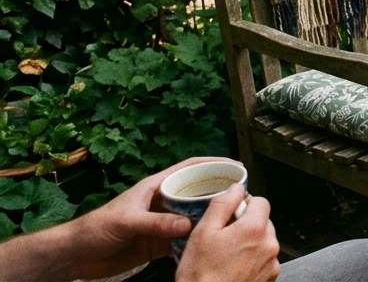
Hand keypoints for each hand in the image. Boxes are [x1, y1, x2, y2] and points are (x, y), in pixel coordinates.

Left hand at [0, 156, 226, 280]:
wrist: (77, 255)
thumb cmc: (95, 228)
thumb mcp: (127, 221)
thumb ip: (157, 223)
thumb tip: (188, 226)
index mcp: (155, 187)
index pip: (189, 168)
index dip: (212, 163)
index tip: (234, 165)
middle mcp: (162, 202)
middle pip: (196, 193)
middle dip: (218, 194)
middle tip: (241, 199)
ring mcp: (162, 223)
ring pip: (193, 218)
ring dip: (209, 221)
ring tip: (231, 223)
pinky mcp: (159, 243)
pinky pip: (184, 242)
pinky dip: (196, 244)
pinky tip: (209, 247)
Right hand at [175, 188, 279, 281]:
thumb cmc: (200, 273)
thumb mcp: (203, 232)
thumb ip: (222, 205)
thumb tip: (236, 188)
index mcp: (255, 229)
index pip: (261, 202)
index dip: (244, 204)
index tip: (231, 213)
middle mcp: (270, 244)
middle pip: (264, 222)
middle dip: (246, 224)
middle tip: (224, 236)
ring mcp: (272, 263)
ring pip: (264, 241)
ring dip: (250, 242)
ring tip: (227, 255)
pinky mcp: (270, 278)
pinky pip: (264, 259)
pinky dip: (253, 259)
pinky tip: (234, 267)